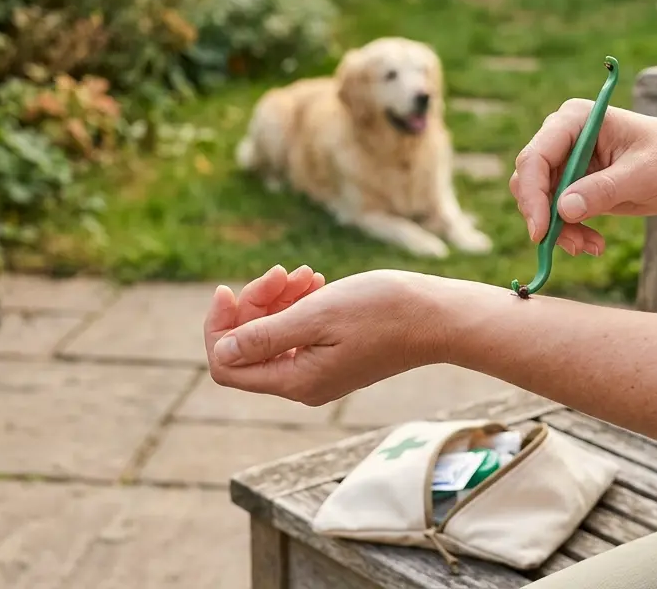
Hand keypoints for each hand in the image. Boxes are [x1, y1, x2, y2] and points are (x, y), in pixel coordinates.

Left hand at [202, 267, 440, 405]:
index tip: (228, 289)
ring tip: (305, 272)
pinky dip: (299, 305)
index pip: (227, 365)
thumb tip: (222, 352)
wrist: (437, 316)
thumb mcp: (316, 315)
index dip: (219, 328)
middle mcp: (303, 384)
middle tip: (282, 272)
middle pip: (249, 346)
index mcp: (296, 380)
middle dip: (255, 304)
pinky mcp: (335, 357)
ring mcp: (320, 372)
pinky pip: (298, 333)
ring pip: (274, 335)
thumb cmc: (382, 311)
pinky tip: (315, 282)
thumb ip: (265, 336)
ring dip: (279, 299)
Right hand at [510, 99, 656, 255]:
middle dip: (545, 217)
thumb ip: (604, 189)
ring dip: (558, 230)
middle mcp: (561, 137)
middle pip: (528, 180)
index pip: (536, 156)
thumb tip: (563, 209)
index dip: (533, 194)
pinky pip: (553, 214)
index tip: (541, 231)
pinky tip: (593, 244)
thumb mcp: (643, 174)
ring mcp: (563, 161)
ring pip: (538, 202)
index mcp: (575, 119)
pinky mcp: (569, 185)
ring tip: (590, 247)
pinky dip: (568, 233)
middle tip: (572, 245)